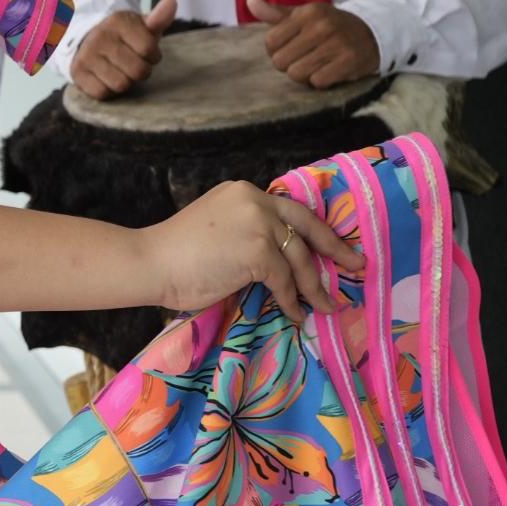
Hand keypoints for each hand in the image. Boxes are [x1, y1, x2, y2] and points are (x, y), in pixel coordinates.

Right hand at [70, 0, 176, 98]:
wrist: (86, 41)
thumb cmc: (123, 37)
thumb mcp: (141, 26)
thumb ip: (159, 18)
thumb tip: (172, 2)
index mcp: (119, 21)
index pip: (149, 49)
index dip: (153, 56)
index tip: (145, 52)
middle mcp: (100, 36)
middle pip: (138, 70)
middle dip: (141, 71)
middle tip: (133, 63)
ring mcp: (87, 55)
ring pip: (121, 84)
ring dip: (125, 82)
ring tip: (120, 71)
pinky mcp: (77, 72)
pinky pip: (102, 93)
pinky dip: (108, 90)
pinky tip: (106, 78)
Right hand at [140, 181, 363, 324]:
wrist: (150, 262)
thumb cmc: (176, 254)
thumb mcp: (219, 230)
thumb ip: (248, 233)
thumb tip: (282, 261)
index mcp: (244, 192)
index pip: (291, 211)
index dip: (316, 231)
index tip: (334, 245)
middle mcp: (255, 200)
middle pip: (307, 227)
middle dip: (335, 249)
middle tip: (356, 266)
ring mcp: (257, 224)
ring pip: (298, 259)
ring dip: (314, 287)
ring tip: (325, 306)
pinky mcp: (257, 251)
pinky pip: (284, 281)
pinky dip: (291, 300)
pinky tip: (294, 313)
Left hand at [247, 0, 380, 87]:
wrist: (372, 34)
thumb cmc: (328, 26)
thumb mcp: (303, 16)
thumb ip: (274, 13)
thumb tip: (250, 0)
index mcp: (307, 13)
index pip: (270, 42)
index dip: (276, 50)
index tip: (290, 47)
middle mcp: (321, 26)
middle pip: (280, 61)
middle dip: (289, 64)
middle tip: (304, 57)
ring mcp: (336, 44)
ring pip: (297, 74)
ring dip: (304, 74)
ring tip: (316, 64)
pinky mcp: (349, 62)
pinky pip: (317, 82)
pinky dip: (321, 81)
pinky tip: (329, 70)